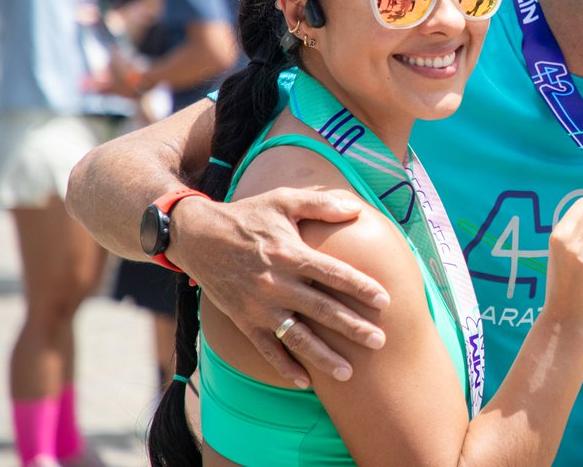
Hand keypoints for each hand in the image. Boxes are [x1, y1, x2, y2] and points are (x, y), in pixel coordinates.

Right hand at [170, 190, 391, 387]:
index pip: (333, 273)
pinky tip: (306, 382)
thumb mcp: (283, 200)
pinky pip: (267, 349)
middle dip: (352, 327)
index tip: (385, 300)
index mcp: (289, 253)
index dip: (360, 287)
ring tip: (349, 373)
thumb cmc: (248, 216)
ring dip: (323, 357)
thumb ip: (320, 203)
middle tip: (379, 341)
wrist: (198, 238)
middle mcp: (275, 283)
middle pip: (321, 309)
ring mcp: (258, 306)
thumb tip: (355, 208)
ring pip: (297, 337)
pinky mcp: (244, 321)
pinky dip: (286, 366)